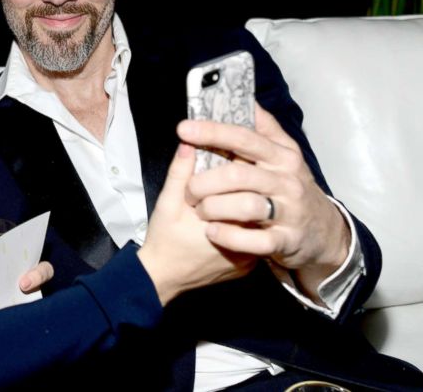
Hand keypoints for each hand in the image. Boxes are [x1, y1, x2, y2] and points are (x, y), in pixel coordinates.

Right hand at [137, 142, 255, 305]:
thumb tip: (189, 143)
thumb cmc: (164, 240)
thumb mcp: (167, 204)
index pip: (245, 182)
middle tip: (233, 169)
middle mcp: (247, 237)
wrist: (164, 279)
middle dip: (245, 181)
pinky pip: (252, 235)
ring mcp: (252, 255)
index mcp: (229, 219)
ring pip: (258, 218)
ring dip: (247, 201)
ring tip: (234, 193)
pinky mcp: (249, 263)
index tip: (230, 151)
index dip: (238, 162)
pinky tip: (231, 215)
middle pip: (257, 198)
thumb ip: (179, 173)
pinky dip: (244, 223)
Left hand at [179, 105, 350, 298]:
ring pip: (244, 206)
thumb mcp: (285, 155)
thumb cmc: (291, 186)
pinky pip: (253, 241)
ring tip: (201, 211)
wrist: (324, 231)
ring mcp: (289, 212)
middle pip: (238, 175)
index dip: (212, 132)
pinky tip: (213, 231)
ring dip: (213, 209)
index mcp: (283, 155)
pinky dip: (228, 236)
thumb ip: (265, 128)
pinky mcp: (286, 240)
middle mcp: (287, 180)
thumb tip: (247, 98)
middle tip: (189, 190)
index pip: (244, 137)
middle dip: (204, 182)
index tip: (183, 128)